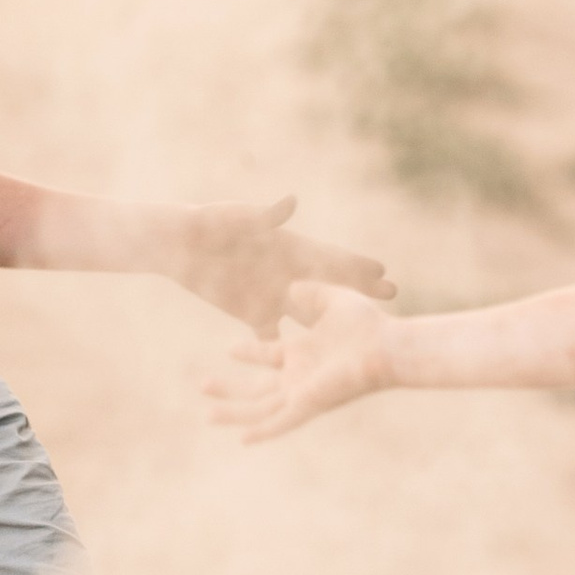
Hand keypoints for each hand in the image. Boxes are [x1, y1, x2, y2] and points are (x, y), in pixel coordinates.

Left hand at [172, 197, 393, 337]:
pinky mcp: (252, 312)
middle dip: (360, 290)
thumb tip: (291, 202)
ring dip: (332, 323)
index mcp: (287, 249)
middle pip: (330, 285)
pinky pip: (273, 337)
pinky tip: (305, 371)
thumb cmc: (210, 223)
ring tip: (362, 336)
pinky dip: (285, 353)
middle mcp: (285, 274)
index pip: (328, 257)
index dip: (355, 264)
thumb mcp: (239, 217)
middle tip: (392, 297)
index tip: (384, 271)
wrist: (181, 243)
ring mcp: (271, 294)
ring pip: (310, 314)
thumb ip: (266, 215)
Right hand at [205, 282, 394, 441]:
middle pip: (257, 388)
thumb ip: (312, 292)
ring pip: (261, 408)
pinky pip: (282, 423)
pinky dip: (263, 432)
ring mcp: (303, 392)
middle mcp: (300, 376)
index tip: (229, 349)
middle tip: (202, 385)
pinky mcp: (309, 404)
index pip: (268, 354)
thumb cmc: (369, 324)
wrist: (388, 346)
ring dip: (235, 412)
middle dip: (229, 388)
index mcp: (304, 353)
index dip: (249, 351)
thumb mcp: (333, 299)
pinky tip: (243, 440)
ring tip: (207, 414)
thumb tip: (292, 285)